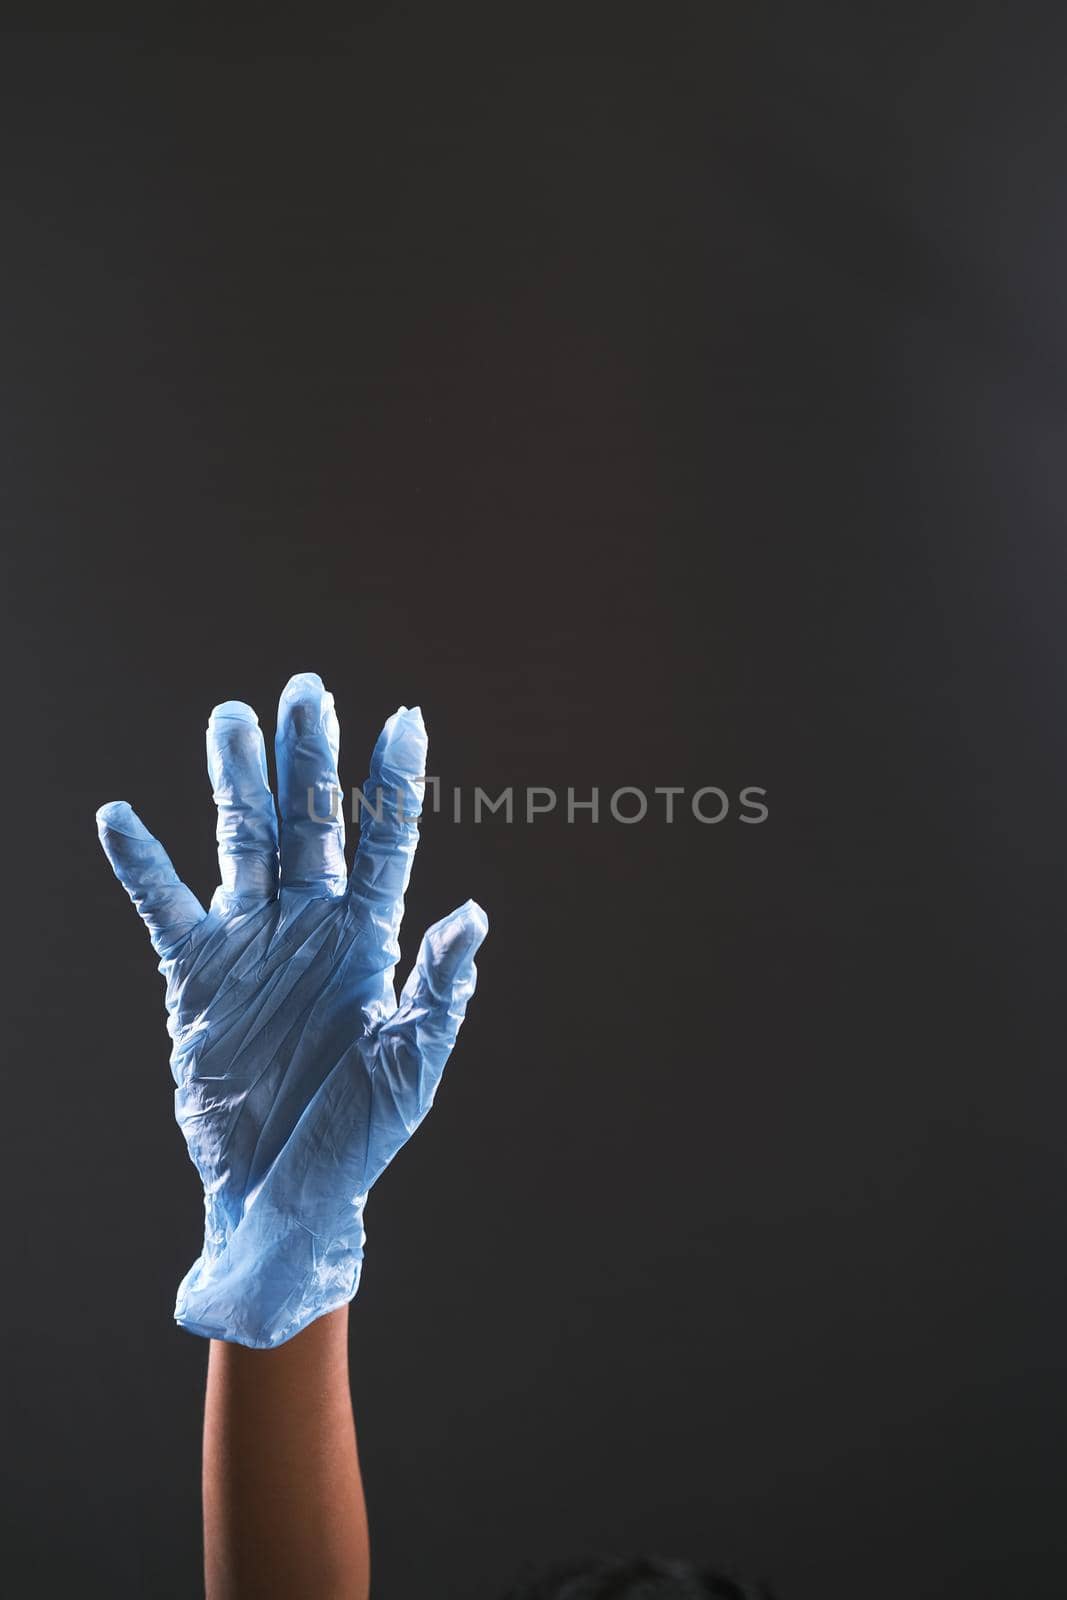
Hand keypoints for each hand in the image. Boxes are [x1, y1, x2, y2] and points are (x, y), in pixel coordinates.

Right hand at [97, 672, 486, 1348]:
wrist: (284, 1197)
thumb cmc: (358, 1135)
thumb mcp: (411, 1063)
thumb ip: (439, 987)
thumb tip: (475, 914)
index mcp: (370, 942)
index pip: (385, 844)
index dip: (395, 783)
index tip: (404, 719)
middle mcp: (312, 927)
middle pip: (311, 824)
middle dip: (310, 759)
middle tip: (306, 690)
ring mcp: (253, 945)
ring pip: (244, 845)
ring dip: (238, 784)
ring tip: (230, 718)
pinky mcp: (198, 977)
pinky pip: (167, 908)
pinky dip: (144, 866)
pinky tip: (121, 819)